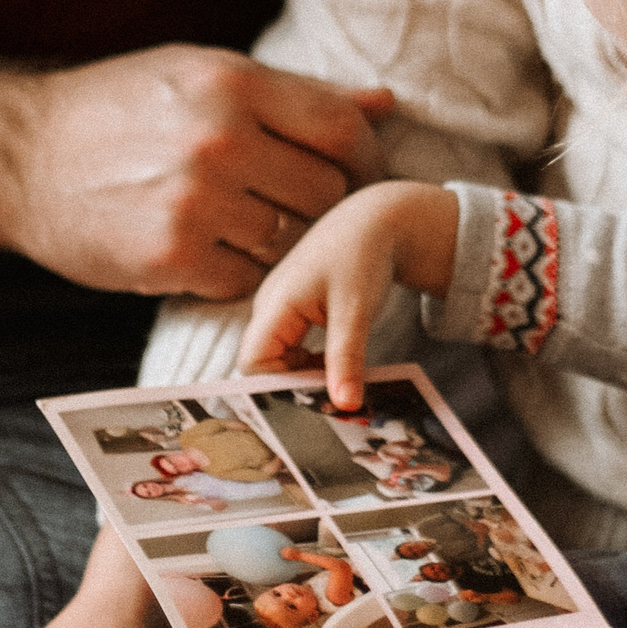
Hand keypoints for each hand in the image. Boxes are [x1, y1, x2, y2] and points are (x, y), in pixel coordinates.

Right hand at [0, 46, 393, 297]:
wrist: (20, 155)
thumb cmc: (117, 108)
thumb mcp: (200, 74)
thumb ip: (295, 94)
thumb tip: (384, 103)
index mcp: (233, 84)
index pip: (341, 130)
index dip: (363, 159)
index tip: (354, 174)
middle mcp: (220, 141)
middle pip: (326, 192)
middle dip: (323, 205)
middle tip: (300, 208)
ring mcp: (196, 203)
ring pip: (290, 241)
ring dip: (281, 242)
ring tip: (251, 226)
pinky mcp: (171, 258)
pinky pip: (245, 280)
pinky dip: (240, 273)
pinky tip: (215, 251)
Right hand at [241, 180, 460, 404]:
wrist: (373, 222)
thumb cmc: (362, 256)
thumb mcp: (356, 311)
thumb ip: (347, 359)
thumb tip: (345, 404)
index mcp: (275, 305)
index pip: (252, 363)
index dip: (278, 386)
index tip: (316, 397)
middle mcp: (269, 308)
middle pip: (263, 365)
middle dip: (294, 385)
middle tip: (334, 393)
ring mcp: (279, 310)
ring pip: (278, 360)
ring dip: (305, 375)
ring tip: (340, 375)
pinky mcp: (293, 313)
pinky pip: (291, 350)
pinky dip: (311, 363)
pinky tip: (338, 361)